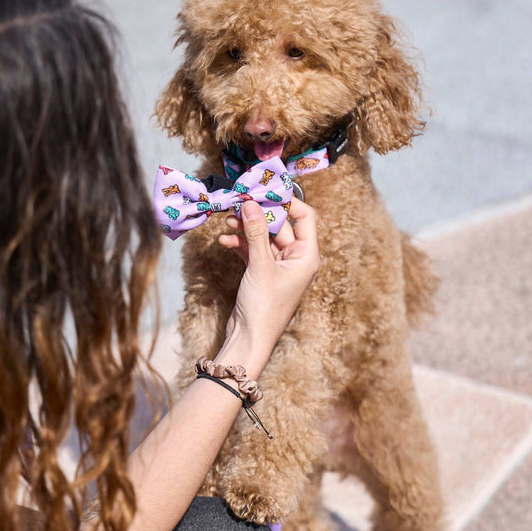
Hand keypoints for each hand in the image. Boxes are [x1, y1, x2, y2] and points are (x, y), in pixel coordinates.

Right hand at [217, 198, 318, 370]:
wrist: (249, 339)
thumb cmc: (264, 307)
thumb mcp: (260, 266)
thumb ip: (256, 233)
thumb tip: (251, 203)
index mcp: (307, 256)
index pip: (304, 217)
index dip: (286, 201)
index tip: (265, 190)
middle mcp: (296, 259)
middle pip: (280, 225)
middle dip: (258, 214)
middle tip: (238, 201)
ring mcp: (278, 266)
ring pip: (263, 237)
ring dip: (246, 228)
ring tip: (227, 221)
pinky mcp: (262, 273)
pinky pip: (253, 250)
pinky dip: (240, 244)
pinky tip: (224, 240)